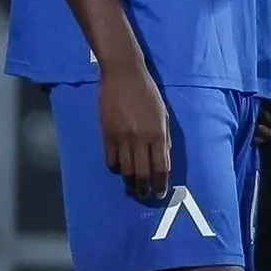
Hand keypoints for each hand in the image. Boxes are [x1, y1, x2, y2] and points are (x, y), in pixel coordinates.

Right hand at [99, 59, 170, 199]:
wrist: (123, 74)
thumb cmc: (148, 93)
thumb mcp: (163, 114)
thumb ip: (164, 137)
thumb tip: (163, 159)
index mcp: (158, 133)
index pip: (161, 168)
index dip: (160, 184)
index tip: (159, 194)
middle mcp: (140, 139)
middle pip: (142, 173)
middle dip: (144, 189)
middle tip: (144, 195)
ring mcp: (122, 137)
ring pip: (125, 170)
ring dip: (129, 183)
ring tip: (132, 188)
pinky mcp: (107, 133)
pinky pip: (111, 159)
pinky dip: (115, 168)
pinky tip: (119, 169)